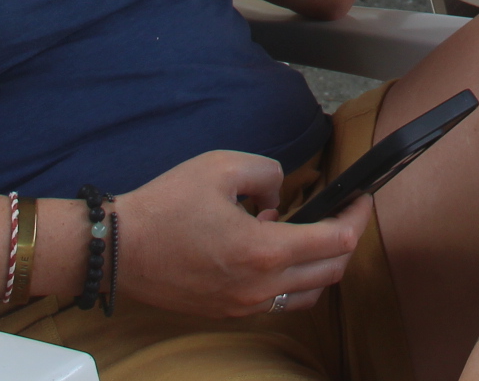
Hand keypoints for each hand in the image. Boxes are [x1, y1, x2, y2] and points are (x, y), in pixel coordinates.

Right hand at [113, 150, 368, 319]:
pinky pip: (280, 302)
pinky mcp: (228, 313)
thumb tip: (283, 196)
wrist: (118, 249)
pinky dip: (293, 279)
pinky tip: (276, 251)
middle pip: (332, 271)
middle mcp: (260, 287)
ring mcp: (244, 306)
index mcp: (264, 251)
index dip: (357, 216)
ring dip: (321, 264)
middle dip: (345, 238)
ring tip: (308, 231)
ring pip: (309, 293)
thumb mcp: (223, 166)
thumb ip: (269, 173)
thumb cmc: (166, 205)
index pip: (337, 241)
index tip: (360, 198)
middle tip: (342, 211)